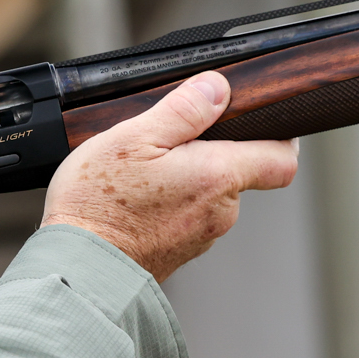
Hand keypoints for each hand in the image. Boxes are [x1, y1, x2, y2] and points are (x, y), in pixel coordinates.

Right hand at [42, 72, 296, 282]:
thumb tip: (218, 88)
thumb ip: (183, 110)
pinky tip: (137, 200)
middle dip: (211, 153)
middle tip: (168, 142)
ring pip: (209, 195)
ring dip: (187, 179)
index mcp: (218, 177)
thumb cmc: (99, 204)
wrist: (77, 269)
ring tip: (142, 174)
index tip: (264, 122)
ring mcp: (201, 236)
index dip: (281, 136)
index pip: (281, 160)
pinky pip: (187, 217)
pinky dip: (170, 204)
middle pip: (238, 172)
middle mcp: (220, 212)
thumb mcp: (134, 137)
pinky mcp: (180, 252)